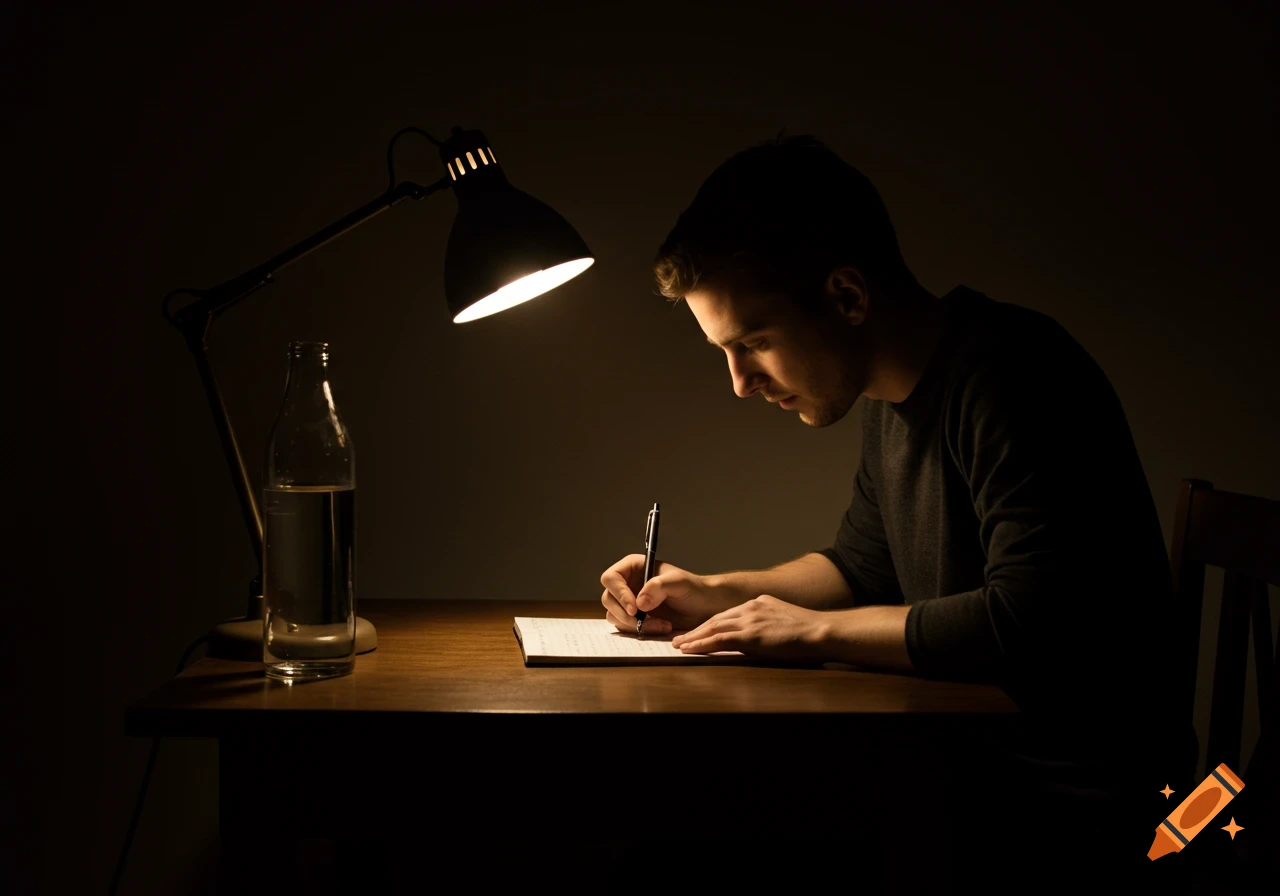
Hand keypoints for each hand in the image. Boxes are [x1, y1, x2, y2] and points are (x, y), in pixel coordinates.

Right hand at [599, 555, 733, 634]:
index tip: (634, 608)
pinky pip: (625, 627)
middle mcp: (628, 584)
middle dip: (624, 614)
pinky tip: (660, 628)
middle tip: (643, 621)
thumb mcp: (678, 582)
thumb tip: (639, 602)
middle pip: (608, 599)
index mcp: (634, 567)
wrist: (704, 607)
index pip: (611, 578)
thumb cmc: (693, 589)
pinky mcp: (635, 618)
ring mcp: (629, 602)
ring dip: (633, 625)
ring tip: (660, 625)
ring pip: (614, 615)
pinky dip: (640, 631)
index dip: (618, 593)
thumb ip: (658, 586)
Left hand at [671, 595, 825, 659]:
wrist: (821, 631)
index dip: (709, 624)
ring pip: (713, 627)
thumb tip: (756, 639)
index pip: (727, 614)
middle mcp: (751, 607)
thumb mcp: (783, 622)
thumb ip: (766, 626)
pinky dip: (702, 644)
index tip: (696, 631)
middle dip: (696, 630)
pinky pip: (719, 639)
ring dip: (693, 638)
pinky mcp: (751, 634)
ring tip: (679, 645)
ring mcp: (750, 619)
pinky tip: (690, 649)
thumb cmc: (809, 632)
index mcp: (758, 603)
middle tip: (679, 639)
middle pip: (715, 619)